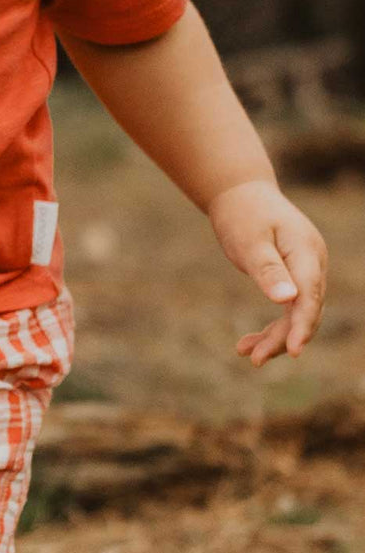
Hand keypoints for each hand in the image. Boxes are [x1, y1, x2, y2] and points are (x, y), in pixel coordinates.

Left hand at [207, 178, 327, 365]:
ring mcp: (306, 270)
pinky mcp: (294, 277)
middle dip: (283, 338)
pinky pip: (289, 308)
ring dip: (275, 336)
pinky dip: (272, 326)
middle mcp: (312, 263)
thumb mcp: (249, 241)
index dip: (302, 325)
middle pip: (306, 310)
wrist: (240, 194)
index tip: (293, 351)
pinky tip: (249, 341)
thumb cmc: (243, 214)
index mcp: (306, 252)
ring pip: (297, 313)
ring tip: (245, 352)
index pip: (310, 296)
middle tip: (253, 358)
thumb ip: (268, 270)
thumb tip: (288, 299)